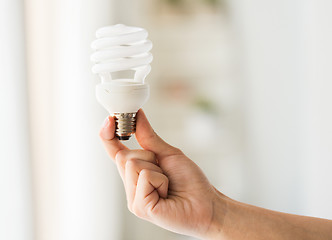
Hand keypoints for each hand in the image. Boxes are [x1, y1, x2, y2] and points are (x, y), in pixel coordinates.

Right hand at [99, 110, 225, 238]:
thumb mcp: (168, 153)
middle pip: (123, 156)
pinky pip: (144, 177)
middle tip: (164, 171)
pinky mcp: (140, 207)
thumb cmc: (190, 181)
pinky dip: (160, 180)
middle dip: (147, 156)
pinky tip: (166, 192)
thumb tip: (137, 114)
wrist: (207, 205)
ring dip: (156, 169)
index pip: (115, 152)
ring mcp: (134, 198)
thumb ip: (148, 137)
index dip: (108, 135)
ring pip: (132, 165)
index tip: (110, 120)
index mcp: (135, 173)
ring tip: (167, 184)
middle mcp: (131, 186)